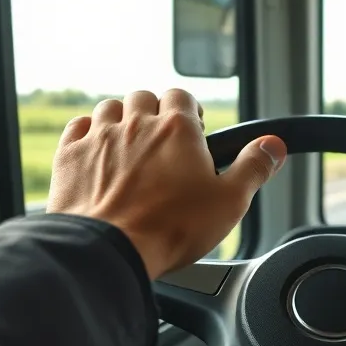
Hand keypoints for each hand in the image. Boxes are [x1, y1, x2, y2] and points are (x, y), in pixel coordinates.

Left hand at [46, 89, 286, 278]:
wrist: (109, 249)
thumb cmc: (171, 228)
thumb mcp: (230, 201)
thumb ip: (254, 167)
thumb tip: (275, 145)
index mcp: (177, 129)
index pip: (182, 96)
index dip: (189, 110)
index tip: (193, 129)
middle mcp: (136, 124)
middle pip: (144, 97)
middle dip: (154, 112)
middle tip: (163, 140)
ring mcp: (99, 138)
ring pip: (109, 107)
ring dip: (121, 119)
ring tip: (131, 144)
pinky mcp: (70, 156)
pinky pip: (77, 127)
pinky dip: (88, 132)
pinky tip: (97, 149)